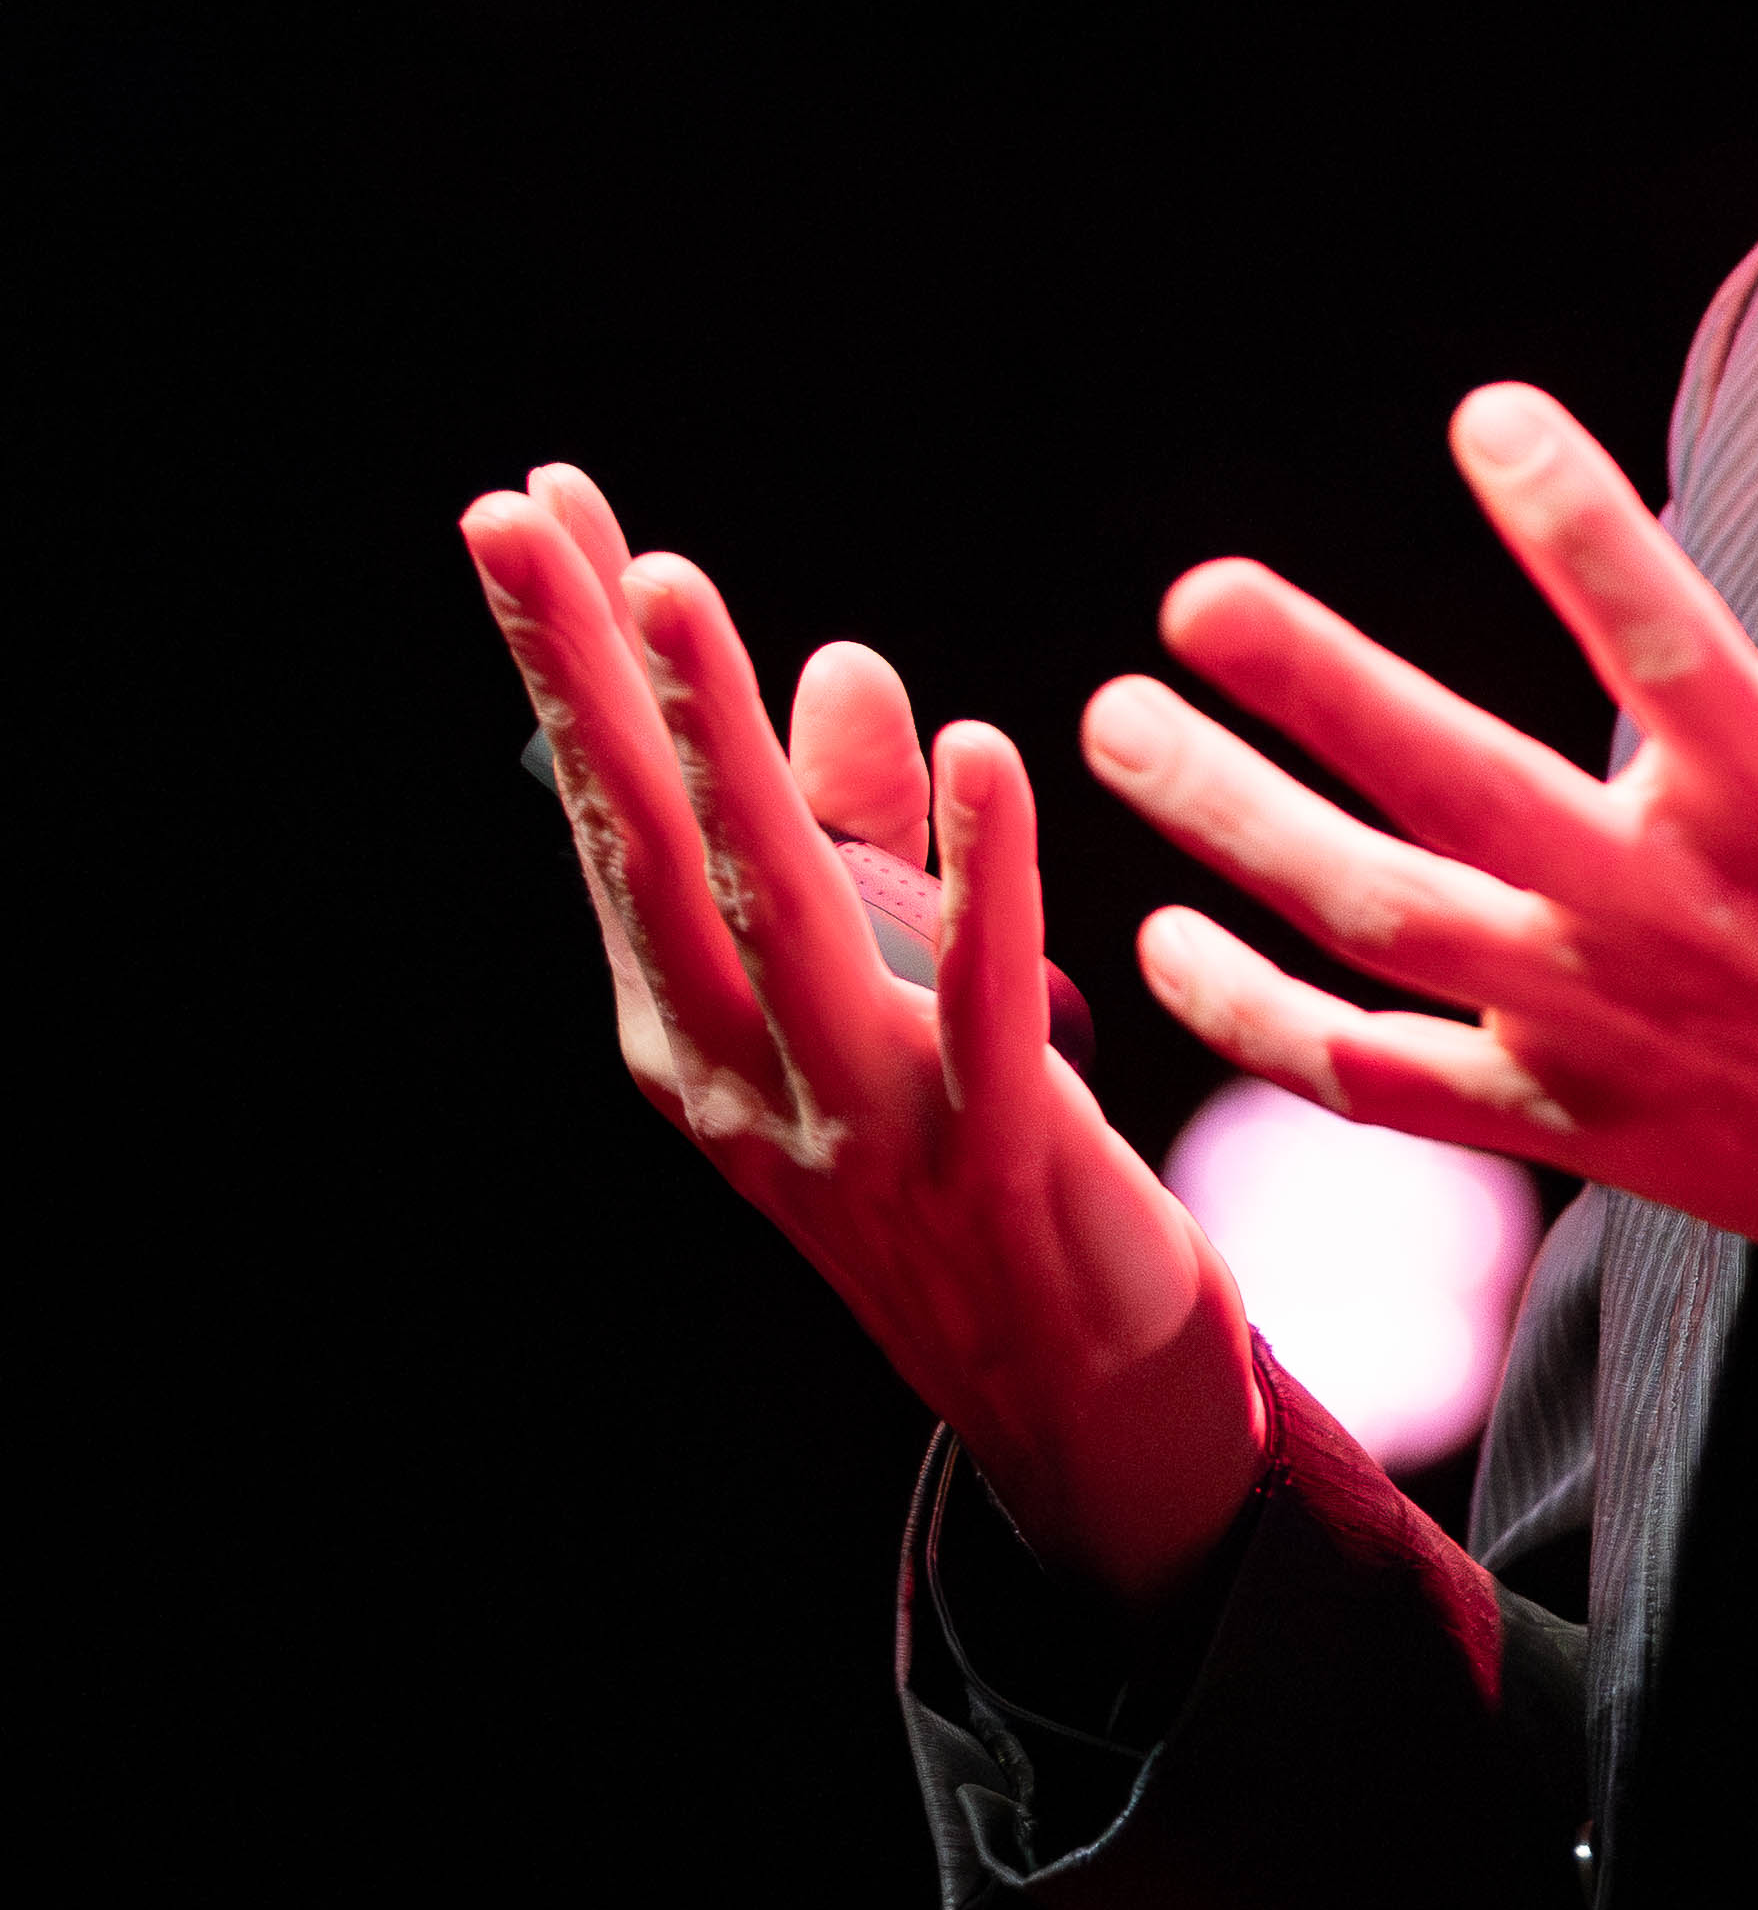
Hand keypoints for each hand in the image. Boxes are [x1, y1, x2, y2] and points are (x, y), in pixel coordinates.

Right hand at [469, 470, 1264, 1606]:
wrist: (1084, 1402)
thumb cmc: (982, 1168)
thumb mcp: (897, 992)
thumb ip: (867, 836)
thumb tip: (841, 661)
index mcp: (699, 1027)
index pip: (619, 811)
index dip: (571, 664)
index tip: (525, 508)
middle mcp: (747, 1070)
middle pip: (651, 842)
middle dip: (586, 673)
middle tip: (520, 517)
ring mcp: (863, 1120)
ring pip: (779, 903)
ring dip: (723, 743)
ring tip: (674, 590)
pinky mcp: (1002, 1154)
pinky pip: (986, 994)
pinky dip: (979, 872)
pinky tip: (976, 750)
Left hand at [1090, 317, 1757, 1355]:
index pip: (1644, 619)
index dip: (1560, 510)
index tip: (1486, 417)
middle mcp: (1672, 901)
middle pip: (1445, 777)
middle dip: (1304, 680)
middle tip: (1196, 596)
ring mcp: (1607, 1025)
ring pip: (1372, 917)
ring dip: (1232, 822)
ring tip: (1123, 729)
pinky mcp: (1579, 1126)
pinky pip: (1371, 1080)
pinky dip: (1253, 1020)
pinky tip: (1168, 941)